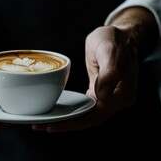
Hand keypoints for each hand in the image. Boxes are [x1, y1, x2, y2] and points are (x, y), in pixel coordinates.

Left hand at [32, 7, 157, 131]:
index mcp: (122, 96)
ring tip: (40, 122)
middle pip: (87, 119)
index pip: (95, 116)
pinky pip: (83, 106)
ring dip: (64, 120)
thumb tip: (103, 94)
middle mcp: (116, 101)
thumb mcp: (111, 52)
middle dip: (64, 125)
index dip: (73, 123)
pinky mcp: (99, 93)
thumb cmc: (115, 40)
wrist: (121, 35)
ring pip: (84, 115)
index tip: (52, 125)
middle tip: (38, 126)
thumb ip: (110, 72)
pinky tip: (53, 110)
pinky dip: (69, 110)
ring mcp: (108, 98)